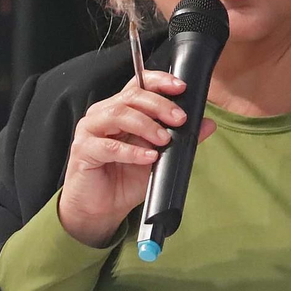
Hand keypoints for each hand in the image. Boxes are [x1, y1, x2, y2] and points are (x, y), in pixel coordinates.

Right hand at [58, 71, 216, 247]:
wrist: (101, 208)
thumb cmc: (124, 179)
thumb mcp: (159, 157)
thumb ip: (180, 139)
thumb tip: (207, 124)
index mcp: (120, 109)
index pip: (139, 84)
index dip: (159, 82)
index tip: (180, 88)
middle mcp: (103, 113)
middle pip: (131, 97)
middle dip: (159, 106)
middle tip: (179, 119)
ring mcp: (90, 130)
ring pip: (119, 115)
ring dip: (146, 125)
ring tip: (164, 140)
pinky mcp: (84, 150)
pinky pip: (109, 147)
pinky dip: (132, 151)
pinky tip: (148, 157)